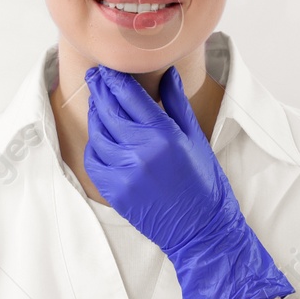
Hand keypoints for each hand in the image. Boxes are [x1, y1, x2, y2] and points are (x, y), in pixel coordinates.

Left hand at [84, 64, 293, 298]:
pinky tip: (101, 136)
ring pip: (98, 133)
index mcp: (164, 134)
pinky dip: (95, 144)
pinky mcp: (115, 191)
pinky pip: (95, 160)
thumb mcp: (195, 138)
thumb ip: (176, 103)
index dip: (114, 79)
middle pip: (108, 110)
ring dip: (96, 115)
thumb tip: (168, 73)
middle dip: (100, 90)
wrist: (201, 229)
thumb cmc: (204, 182)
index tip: (107, 69)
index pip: (128, 96)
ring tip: (98, 103)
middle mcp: (141, 151)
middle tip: (95, 77)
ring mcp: (124, 173)